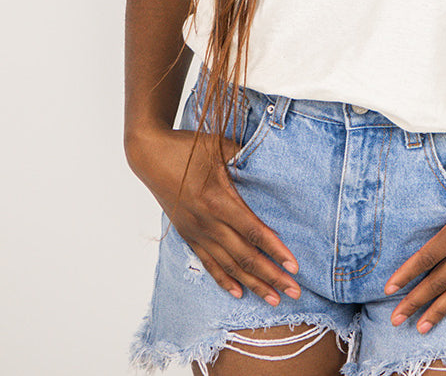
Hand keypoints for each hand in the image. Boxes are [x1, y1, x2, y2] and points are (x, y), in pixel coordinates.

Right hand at [127, 126, 301, 304]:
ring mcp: (196, 232)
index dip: (275, 250)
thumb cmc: (188, 147)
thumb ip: (247, 158)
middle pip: (245, 255)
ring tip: (273, 299)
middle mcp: (208, 222)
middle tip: (294, 292)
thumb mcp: (221, 147)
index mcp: (219, 200)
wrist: (150, 156)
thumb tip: (273, 162)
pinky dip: (224, 279)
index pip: (254, 232)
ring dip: (253, 284)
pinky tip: (239, 292)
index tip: (294, 267)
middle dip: (271, 276)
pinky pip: (208, 263)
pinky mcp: (188, 235)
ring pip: (229, 265)